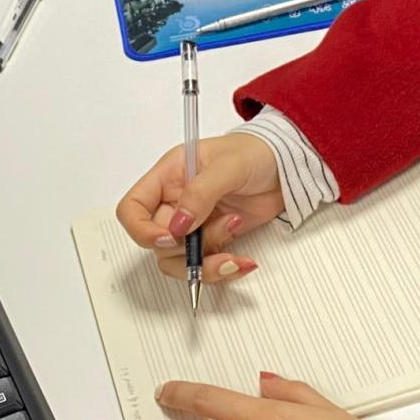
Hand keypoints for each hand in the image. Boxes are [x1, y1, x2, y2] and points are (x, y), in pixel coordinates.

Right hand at [115, 132, 283, 283]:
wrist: (286, 165)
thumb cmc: (254, 151)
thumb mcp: (227, 165)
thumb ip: (200, 193)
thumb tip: (179, 225)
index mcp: (168, 176)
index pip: (132, 209)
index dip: (142, 230)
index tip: (171, 238)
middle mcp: (175, 202)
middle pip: (157, 242)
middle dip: (188, 247)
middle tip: (222, 230)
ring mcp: (195, 223)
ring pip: (180, 260)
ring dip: (208, 260)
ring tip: (235, 233)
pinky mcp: (214, 238)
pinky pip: (206, 265)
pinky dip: (224, 268)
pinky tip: (243, 259)